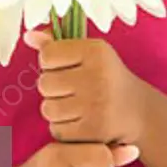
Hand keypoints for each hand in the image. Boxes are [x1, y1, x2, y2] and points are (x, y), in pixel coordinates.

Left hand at [23, 29, 146, 146]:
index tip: (67, 68)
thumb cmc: (106, 77)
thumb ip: (56, 44)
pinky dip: (64, 128)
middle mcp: (98, 75)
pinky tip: (80, 121)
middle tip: (73, 90)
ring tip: (76, 106)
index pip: (47, 56)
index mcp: (95, 51)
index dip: (51, 64)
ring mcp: (96, 105)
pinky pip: (57, 130)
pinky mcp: (94, 131)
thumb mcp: (88, 54)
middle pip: (44, 83)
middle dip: (53, 89)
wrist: (138, 111)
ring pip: (48, 108)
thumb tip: (28, 36)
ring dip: (57, 110)